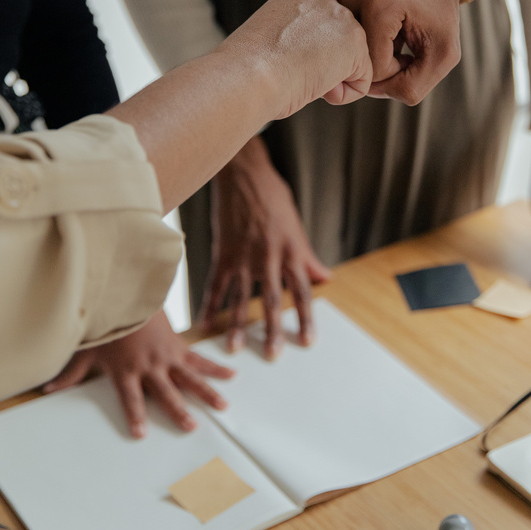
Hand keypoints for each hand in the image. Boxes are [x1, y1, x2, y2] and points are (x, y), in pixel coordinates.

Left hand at [43, 310, 233, 437]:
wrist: (127, 292)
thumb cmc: (107, 322)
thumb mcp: (87, 349)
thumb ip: (71, 374)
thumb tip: (46, 390)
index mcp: (127, 371)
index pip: (131, 399)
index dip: (136, 417)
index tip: (141, 434)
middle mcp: (150, 366)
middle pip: (166, 392)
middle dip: (179, 411)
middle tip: (191, 427)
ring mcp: (167, 355)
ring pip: (190, 377)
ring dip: (207, 392)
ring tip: (222, 406)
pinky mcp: (179, 345)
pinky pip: (199, 359)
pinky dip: (215, 367)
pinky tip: (231, 374)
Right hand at [199, 136, 330, 357]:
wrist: (243, 173)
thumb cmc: (273, 196)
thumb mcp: (296, 225)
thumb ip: (308, 256)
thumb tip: (326, 277)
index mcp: (291, 250)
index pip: (302, 291)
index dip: (306, 317)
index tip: (307, 342)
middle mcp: (269, 256)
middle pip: (273, 299)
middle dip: (272, 330)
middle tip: (272, 355)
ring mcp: (244, 255)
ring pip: (242, 297)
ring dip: (237, 324)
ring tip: (234, 348)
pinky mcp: (223, 251)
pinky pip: (216, 283)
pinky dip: (210, 304)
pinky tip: (204, 322)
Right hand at [228, 0, 372, 114]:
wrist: (249, 75)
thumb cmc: (247, 70)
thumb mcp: (270, 43)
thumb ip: (296, 40)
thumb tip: (315, 59)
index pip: (318, 29)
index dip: (303, 55)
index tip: (281, 64)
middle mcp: (322, 0)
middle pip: (339, 43)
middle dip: (324, 64)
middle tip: (293, 72)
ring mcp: (342, 19)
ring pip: (352, 60)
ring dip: (333, 78)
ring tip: (303, 78)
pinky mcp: (356, 44)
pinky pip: (362, 80)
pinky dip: (344, 95)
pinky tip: (318, 89)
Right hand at [308, 0, 469, 104]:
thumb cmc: (437, 7)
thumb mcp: (443, 53)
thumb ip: (413, 86)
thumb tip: (368, 90)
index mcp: (381, 1)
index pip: (372, 67)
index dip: (393, 67)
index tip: (406, 49)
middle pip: (351, 54)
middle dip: (374, 55)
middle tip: (394, 38)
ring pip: (335, 41)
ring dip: (359, 41)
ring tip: (380, 24)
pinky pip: (324, 22)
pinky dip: (343, 26)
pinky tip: (363, 14)